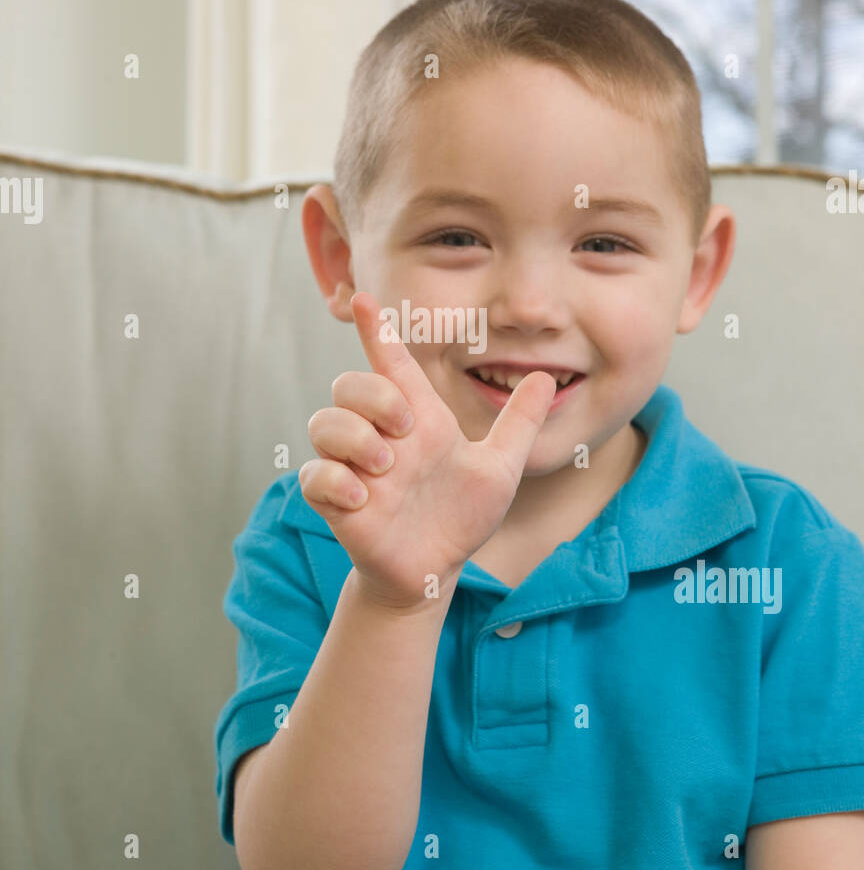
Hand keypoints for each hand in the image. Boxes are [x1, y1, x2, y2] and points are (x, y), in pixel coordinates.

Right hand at [298, 290, 556, 607]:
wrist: (435, 568)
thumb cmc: (460, 516)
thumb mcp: (500, 469)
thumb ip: (517, 423)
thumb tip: (544, 377)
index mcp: (418, 419)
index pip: (391, 363)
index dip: (377, 331)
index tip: (365, 300)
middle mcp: (381, 436)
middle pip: (348, 384)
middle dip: (373, 396)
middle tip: (405, 430)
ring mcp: (354, 467)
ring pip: (324, 423)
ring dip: (354, 438)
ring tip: (386, 467)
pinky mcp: (336, 502)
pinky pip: (314, 475)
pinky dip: (335, 481)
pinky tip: (364, 498)